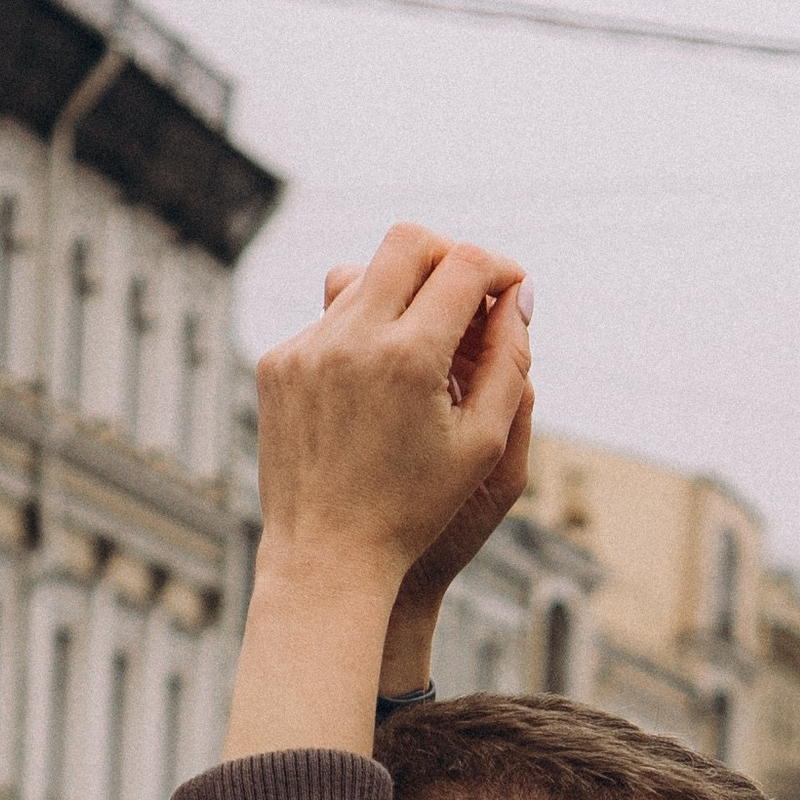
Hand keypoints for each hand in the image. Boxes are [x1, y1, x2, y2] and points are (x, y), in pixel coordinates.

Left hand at [319, 260, 535, 691]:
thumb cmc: (417, 510)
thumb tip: (521, 296)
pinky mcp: (278, 362)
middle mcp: (352, 338)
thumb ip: (511, 362)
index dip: (500, 269)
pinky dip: (360, 336)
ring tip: (421, 338)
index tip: (511, 289)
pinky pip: (326, 321)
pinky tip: (374, 386)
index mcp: (410, 357)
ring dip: (401, 292)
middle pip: (408, 242)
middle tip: (468, 292)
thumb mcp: (483, 444)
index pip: (466, 266)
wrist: (326, 556)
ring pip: (360, 273)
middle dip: (449, 256)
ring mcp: (307, 346)